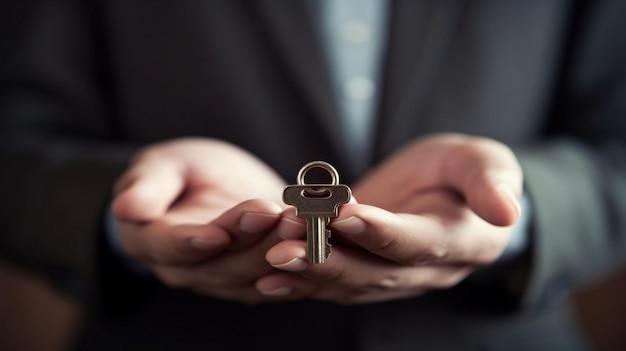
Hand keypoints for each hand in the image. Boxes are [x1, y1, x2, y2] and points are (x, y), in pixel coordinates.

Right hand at [111, 138, 291, 303]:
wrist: (207, 186)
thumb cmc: (178, 172)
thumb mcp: (160, 167)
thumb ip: (147, 187)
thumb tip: (125, 208)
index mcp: (154, 242)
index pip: (173, 248)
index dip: (194, 243)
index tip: (218, 232)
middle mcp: (188, 270)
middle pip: (223, 264)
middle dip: (256, 242)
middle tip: (284, 217)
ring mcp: (222, 279)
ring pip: (256, 273)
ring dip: (284, 251)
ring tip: (308, 222)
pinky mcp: (254, 278)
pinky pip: (279, 278)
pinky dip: (301, 262)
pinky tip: (323, 243)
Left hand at [259, 134, 522, 303]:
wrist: (448, 192)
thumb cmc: (465, 171)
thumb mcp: (484, 163)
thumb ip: (492, 183)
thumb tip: (507, 212)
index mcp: (460, 243)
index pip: (417, 244)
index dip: (383, 234)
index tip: (346, 216)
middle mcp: (426, 272)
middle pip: (375, 273)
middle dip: (329, 260)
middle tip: (286, 246)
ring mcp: (395, 277)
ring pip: (350, 283)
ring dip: (309, 272)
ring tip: (271, 256)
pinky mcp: (367, 272)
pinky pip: (335, 283)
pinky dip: (303, 281)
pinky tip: (269, 275)